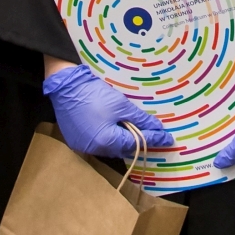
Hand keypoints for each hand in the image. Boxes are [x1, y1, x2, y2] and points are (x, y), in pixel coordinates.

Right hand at [42, 62, 172, 160]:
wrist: (65, 85)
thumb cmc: (94, 93)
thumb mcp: (121, 105)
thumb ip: (140, 119)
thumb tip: (157, 128)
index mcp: (107, 141)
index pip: (137, 143)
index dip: (154, 139)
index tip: (168, 139)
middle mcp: (95, 149)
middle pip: (122, 148)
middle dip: (137, 141)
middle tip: (151, 134)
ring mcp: (83, 146)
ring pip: (109, 147)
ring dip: (120, 140)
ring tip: (131, 129)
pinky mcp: (75, 140)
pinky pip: (97, 143)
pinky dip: (106, 137)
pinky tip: (111, 128)